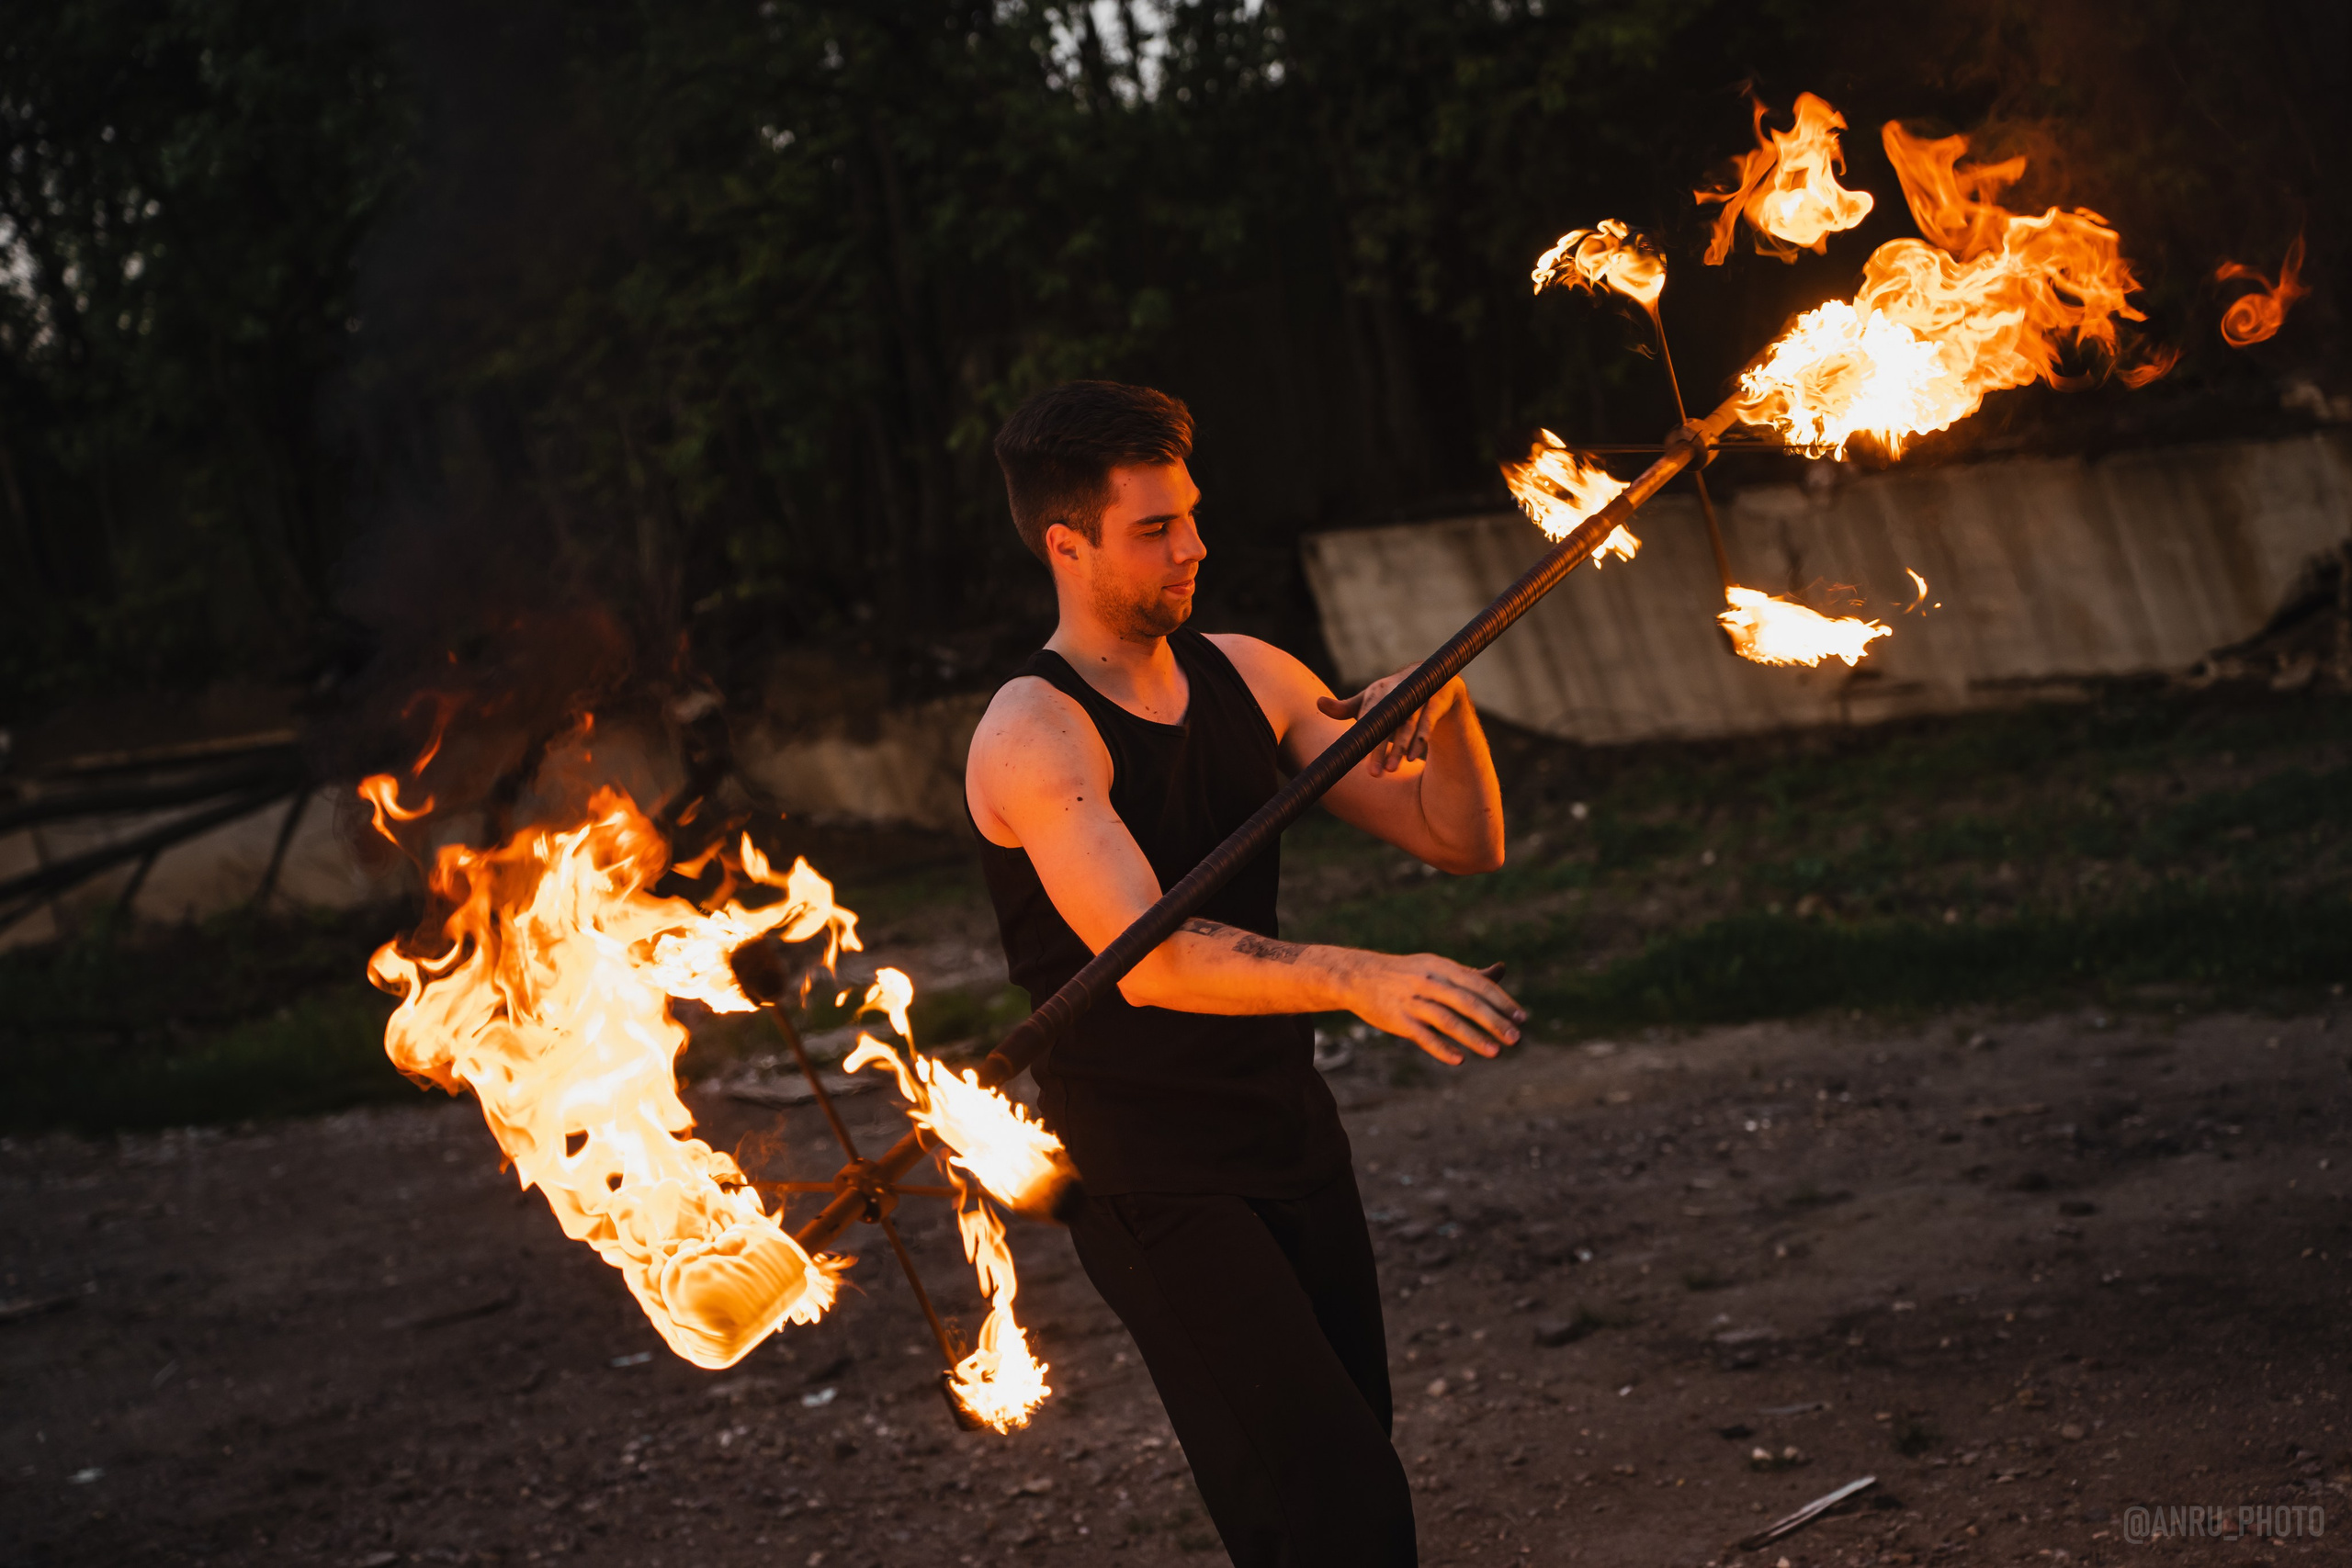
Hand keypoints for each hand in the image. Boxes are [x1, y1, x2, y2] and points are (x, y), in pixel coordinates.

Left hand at [1317, 669, 1466, 775]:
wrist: (1435, 680)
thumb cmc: (1395, 695)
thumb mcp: (1371, 699)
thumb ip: (1346, 707)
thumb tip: (1318, 703)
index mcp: (1379, 691)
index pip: (1368, 716)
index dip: (1363, 737)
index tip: (1355, 758)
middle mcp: (1398, 690)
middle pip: (1387, 722)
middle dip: (1379, 748)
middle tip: (1373, 774)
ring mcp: (1419, 694)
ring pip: (1408, 724)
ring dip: (1400, 747)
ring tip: (1391, 768)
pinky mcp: (1437, 700)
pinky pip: (1428, 723)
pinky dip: (1420, 740)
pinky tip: (1413, 757)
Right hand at [1338, 952, 1524, 1065]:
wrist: (1359, 976)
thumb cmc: (1406, 974)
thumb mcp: (1437, 967)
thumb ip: (1469, 974)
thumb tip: (1501, 970)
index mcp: (1443, 967)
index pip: (1478, 984)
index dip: (1502, 1001)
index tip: (1522, 1018)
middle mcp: (1430, 982)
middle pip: (1467, 1002)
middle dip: (1494, 1021)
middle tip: (1516, 1039)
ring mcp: (1412, 1001)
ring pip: (1447, 1020)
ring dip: (1473, 1036)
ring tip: (1496, 1053)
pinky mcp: (1398, 1020)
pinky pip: (1422, 1035)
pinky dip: (1441, 1047)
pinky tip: (1460, 1060)